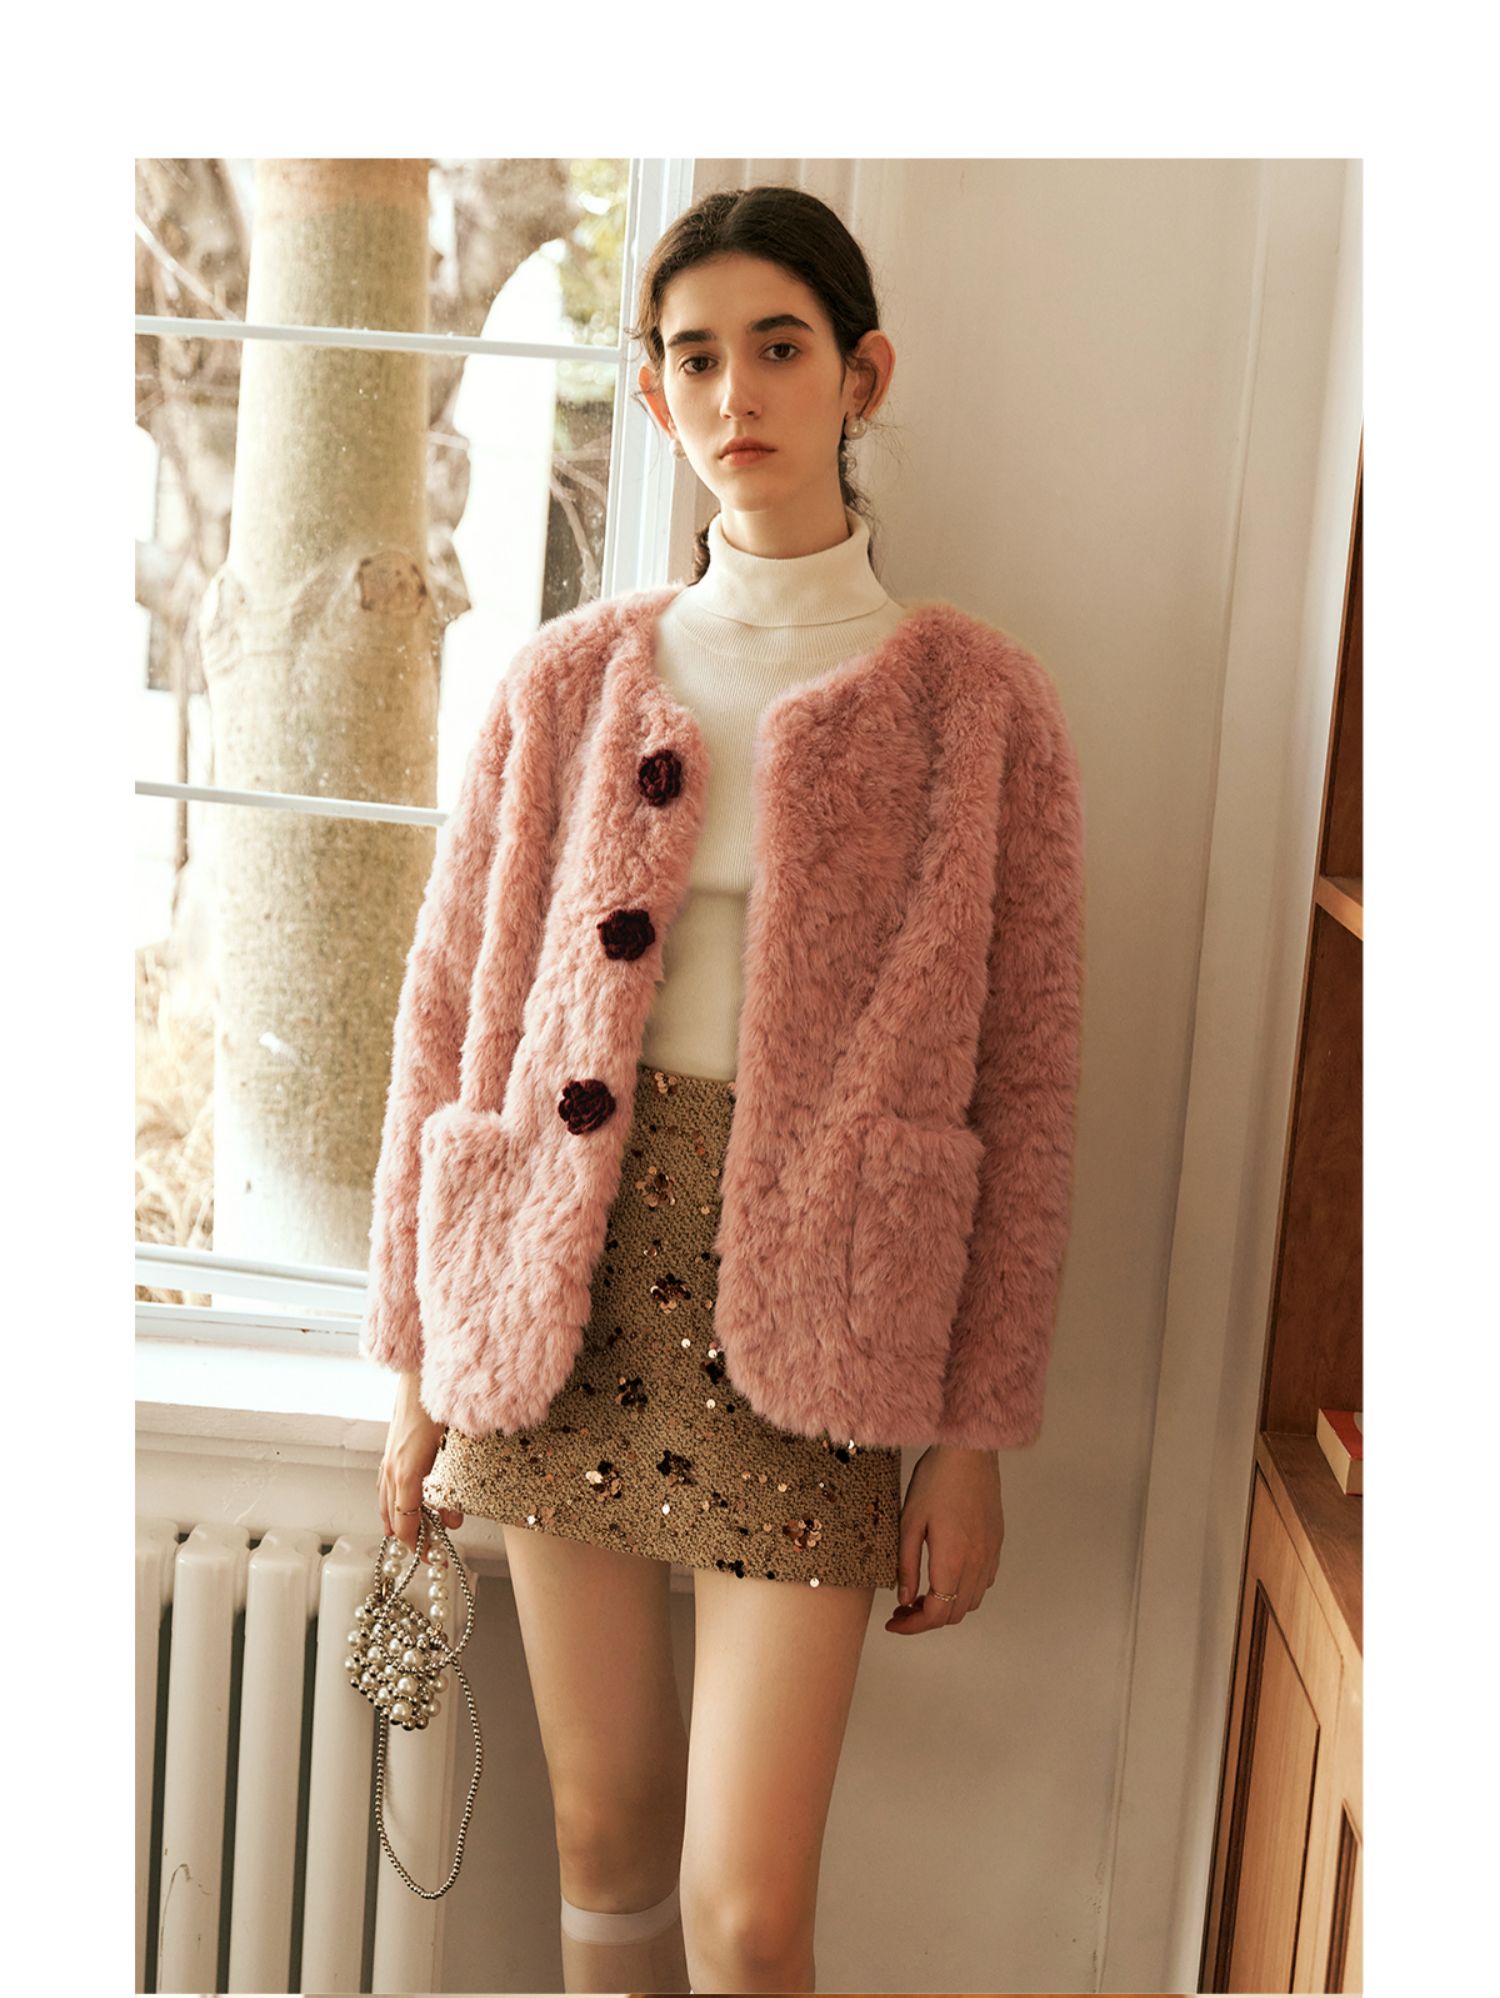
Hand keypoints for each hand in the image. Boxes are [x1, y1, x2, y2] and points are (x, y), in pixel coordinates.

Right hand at [378, 1371, 464, 1551]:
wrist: (421, 1371)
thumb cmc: (440, 1406)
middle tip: (430, 1553)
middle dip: (411, 1537)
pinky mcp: (391, 1446)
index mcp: (407, 1472)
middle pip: (395, 1515)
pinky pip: (385, 1483)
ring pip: (385, 1500)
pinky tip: (395, 1504)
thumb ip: (453, 1488)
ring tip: (408, 1538)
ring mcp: (389, 1457)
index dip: (417, 1544)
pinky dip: (390, 1501)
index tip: (432, 1558)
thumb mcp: (456, 1448)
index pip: (406, 1522)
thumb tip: (452, 1521)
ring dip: (397, 1521)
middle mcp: (392, 1468)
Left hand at [884, 1445, 1003, 1633]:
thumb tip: (904, 1598)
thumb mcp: (909, 1522)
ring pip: (971, 1602)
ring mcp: (990, 1555)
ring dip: (946, 1607)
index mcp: (952, 1561)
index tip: (894, 1620)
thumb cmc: (936, 1480)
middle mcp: (977, 1564)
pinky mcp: (996, 1544)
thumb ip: (906, 1565)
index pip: (936, 1613)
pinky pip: (983, 1583)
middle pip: (955, 1614)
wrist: (969, 1452)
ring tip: (921, 1594)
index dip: (912, 1625)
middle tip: (902, 1608)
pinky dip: (964, 1591)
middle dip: (926, 1619)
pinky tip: (945, 1576)